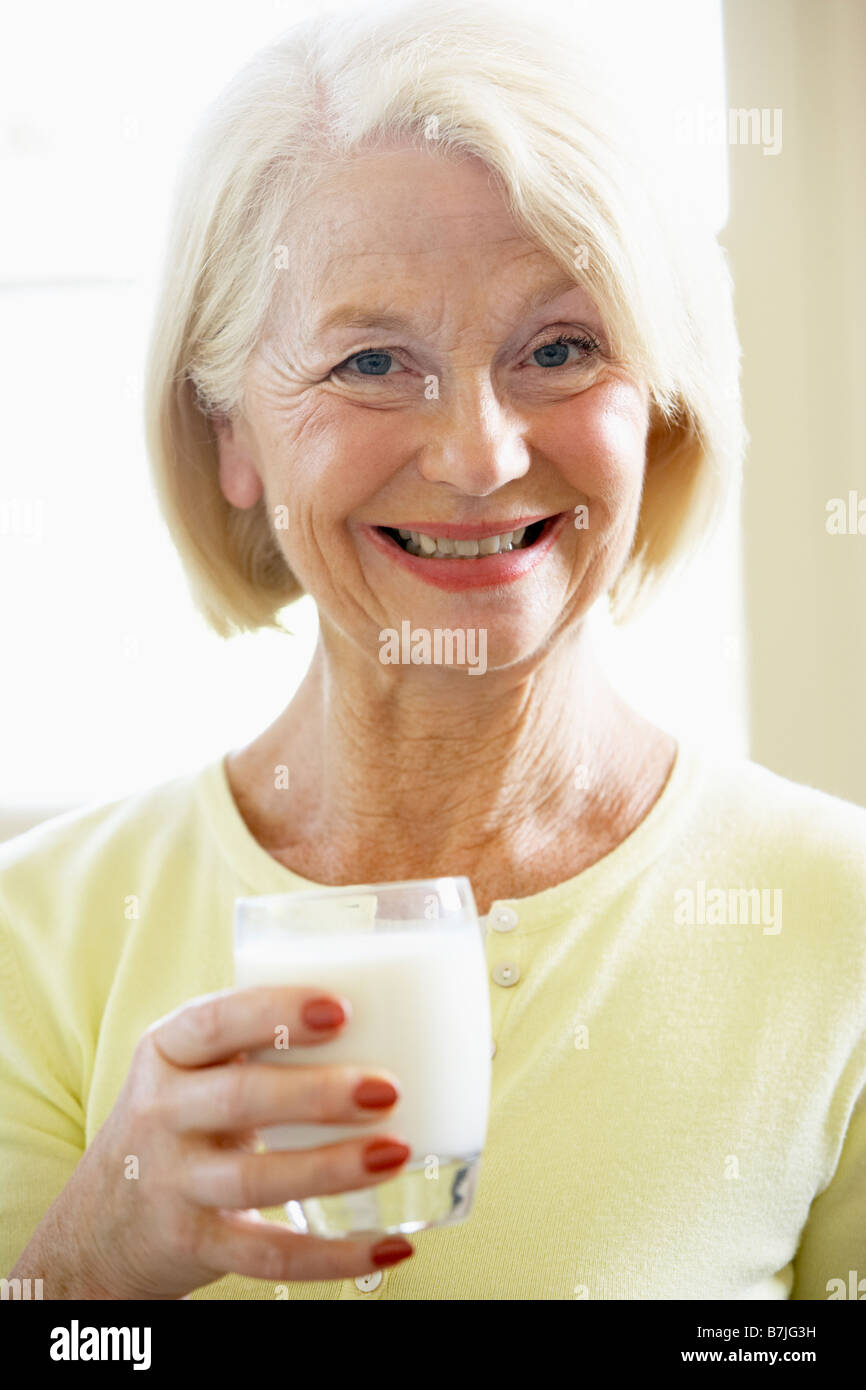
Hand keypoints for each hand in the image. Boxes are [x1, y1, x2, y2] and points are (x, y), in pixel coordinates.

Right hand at [10, 986, 412, 1297]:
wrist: (101, 1221)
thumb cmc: (180, 1118)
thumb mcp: (191, 1068)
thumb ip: (253, 1039)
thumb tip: (382, 1011)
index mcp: (166, 1051)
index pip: (215, 1022)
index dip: (277, 1013)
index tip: (341, 1009)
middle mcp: (162, 1113)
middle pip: (240, 1100)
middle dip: (318, 1093)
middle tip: (387, 1089)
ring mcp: (174, 1184)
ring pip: (256, 1179)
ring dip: (332, 1168)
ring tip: (395, 1152)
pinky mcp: (195, 1244)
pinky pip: (269, 1255)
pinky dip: (334, 1256)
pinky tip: (391, 1242)